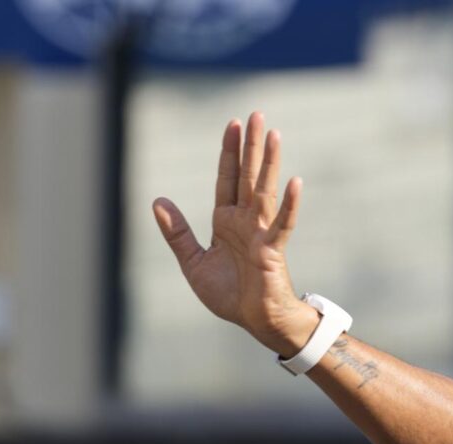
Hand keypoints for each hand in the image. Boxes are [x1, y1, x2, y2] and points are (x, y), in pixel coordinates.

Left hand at [152, 112, 317, 355]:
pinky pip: (282, 224)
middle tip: (255, 114)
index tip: (232, 123)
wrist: (255, 321)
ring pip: (264, 190)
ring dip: (269, 163)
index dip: (229, 152)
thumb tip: (156, 201)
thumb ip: (177, 233)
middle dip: (250, 145)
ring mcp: (260, 232)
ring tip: (273, 134)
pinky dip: (290, 204)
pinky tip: (295, 182)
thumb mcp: (193, 262)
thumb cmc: (230, 294)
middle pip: (247, 175)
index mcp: (226, 221)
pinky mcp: (272, 250)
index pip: (227, 178)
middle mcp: (245, 221)